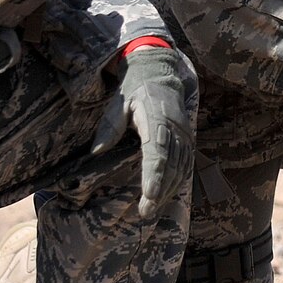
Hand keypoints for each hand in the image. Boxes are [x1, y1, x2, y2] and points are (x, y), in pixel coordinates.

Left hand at [90, 46, 194, 212]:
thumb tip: (96, 151)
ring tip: (153, 209)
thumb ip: (109, 127)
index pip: (157, 152)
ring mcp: (183, 133)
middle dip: (160, 191)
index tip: (148, 195)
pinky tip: (166, 195)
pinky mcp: (187, 137)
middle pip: (171, 165)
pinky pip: (185, 163)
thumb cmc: (135, 88)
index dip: (155, 175)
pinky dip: (177, 181)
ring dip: (169, 190)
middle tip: (146, 212)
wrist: (158, 70)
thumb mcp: (119, 102)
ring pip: (180, 167)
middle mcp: (174, 127)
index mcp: (156, 118)